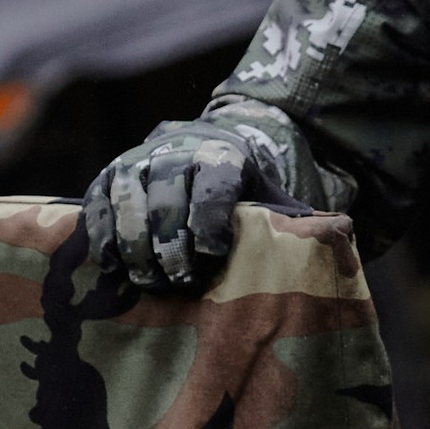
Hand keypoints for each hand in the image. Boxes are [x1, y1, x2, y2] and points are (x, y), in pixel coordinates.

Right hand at [82, 115, 291, 289]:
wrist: (202, 146)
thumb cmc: (242, 190)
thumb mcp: (270, 198)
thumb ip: (290, 220)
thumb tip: (332, 241)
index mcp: (222, 156)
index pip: (213, 184)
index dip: (209, 220)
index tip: (211, 255)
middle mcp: (174, 152)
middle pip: (166, 195)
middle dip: (170, 243)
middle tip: (178, 282)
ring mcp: (137, 162)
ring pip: (127, 199)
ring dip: (134, 244)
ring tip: (146, 281)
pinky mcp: (107, 177)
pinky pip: (97, 206)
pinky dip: (101, 237)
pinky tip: (113, 267)